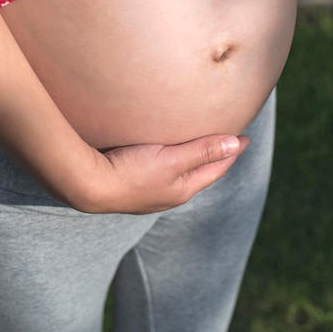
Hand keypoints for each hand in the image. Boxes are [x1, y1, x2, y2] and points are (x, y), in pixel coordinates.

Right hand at [80, 134, 249, 213]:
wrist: (87, 186)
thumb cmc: (130, 172)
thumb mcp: (171, 160)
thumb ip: (201, 151)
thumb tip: (235, 144)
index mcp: (183, 188)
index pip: (216, 168)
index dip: (231, 152)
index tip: (245, 138)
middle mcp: (170, 193)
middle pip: (201, 172)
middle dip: (216, 157)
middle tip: (229, 141)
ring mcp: (151, 191)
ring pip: (182, 172)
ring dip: (196, 159)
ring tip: (202, 146)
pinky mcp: (134, 183)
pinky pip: (164, 170)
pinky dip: (175, 160)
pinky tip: (166, 153)